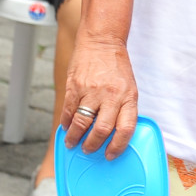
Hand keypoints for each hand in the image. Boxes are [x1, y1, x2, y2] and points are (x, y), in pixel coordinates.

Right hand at [61, 36, 138, 159]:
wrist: (102, 41)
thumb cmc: (117, 67)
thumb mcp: (129, 87)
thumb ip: (123, 109)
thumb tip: (114, 135)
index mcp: (128, 97)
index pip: (126, 129)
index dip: (118, 146)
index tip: (110, 155)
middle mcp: (111, 95)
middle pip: (102, 130)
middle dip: (93, 145)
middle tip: (88, 150)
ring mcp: (92, 91)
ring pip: (82, 123)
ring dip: (75, 138)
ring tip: (73, 143)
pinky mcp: (75, 86)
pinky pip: (69, 111)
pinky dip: (67, 123)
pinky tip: (67, 127)